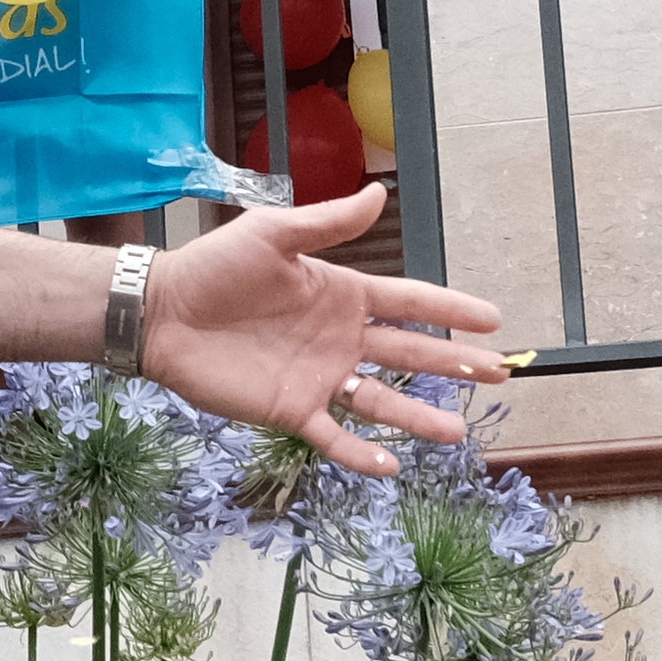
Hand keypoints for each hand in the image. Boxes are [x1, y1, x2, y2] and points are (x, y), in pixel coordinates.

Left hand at [139, 195, 507, 477]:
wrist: (161, 312)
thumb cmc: (214, 267)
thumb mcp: (273, 234)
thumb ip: (328, 223)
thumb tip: (378, 194)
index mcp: (341, 294)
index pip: (409, 303)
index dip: (451, 310)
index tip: (493, 320)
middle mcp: (339, 338)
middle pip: (408, 354)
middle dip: (454, 364)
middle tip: (499, 374)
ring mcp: (318, 376)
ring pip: (381, 401)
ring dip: (418, 417)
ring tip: (457, 432)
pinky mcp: (290, 409)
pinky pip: (334, 435)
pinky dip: (361, 453)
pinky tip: (392, 466)